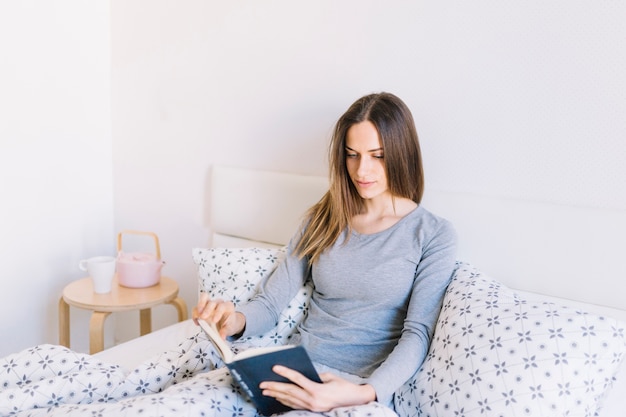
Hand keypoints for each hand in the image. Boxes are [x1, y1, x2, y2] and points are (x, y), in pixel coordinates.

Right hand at [192, 293, 245, 338]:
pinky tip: (197, 321)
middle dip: (207, 309)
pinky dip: (195, 314)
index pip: (222, 306)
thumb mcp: (230, 328)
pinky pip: (197, 307)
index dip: (217, 313)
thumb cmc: (229, 323)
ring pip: (203, 298)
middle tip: (203, 317)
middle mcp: (219, 303)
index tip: (214, 320)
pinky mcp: (203, 307)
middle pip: (212, 302)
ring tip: (197, 316)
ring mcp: (210, 304)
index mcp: (227, 306)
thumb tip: (221, 337)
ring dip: (199, 307)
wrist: (228, 322)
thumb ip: (226, 332)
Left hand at [259, 366, 376, 411]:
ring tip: (265, 391)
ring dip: (277, 395)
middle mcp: (313, 401)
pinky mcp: (313, 410)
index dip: (285, 373)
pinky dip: (285, 401)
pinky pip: (296, 406)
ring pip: (290, 401)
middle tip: (262, 384)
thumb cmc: (344, 386)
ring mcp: (313, 408)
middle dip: (274, 387)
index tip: (275, 367)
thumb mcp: (330, 377)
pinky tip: (278, 398)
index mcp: (317, 390)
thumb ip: (315, 376)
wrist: (356, 401)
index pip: (297, 379)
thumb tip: (301, 375)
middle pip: (290, 392)